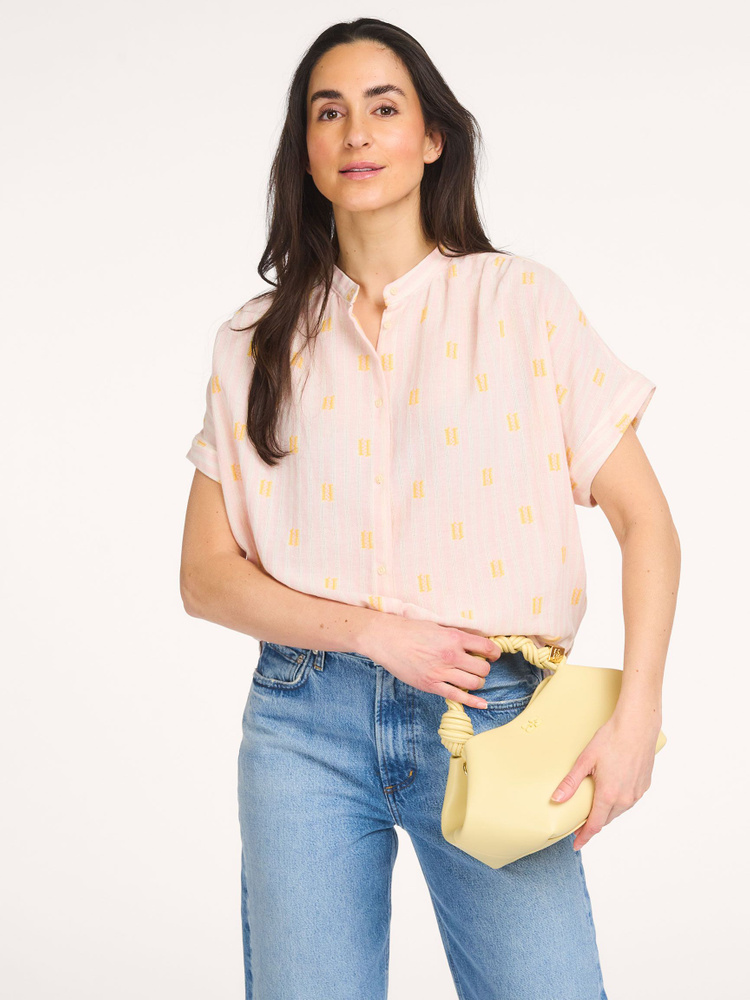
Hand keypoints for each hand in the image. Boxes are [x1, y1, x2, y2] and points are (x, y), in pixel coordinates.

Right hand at [357, 617, 501, 709]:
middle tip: (478, 666)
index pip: (486, 647)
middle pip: (483, 668)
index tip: (494, 655)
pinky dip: (473, 702)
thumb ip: (457, 635)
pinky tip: (482, 704)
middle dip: (484, 668)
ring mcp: (441, 672)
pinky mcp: (432, 685)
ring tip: (472, 678)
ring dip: (477, 682)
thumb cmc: (410, 630)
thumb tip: (475, 641)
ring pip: (474, 683)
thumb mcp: (438, 627)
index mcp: (454, 638)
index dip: (494, 652)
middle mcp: (451, 655)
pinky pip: (458, 696)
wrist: (387, 639)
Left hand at [549, 708, 662, 850]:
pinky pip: (629, 801)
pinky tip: (612, 793)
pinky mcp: (644, 785)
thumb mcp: (585, 760)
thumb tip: (556, 799)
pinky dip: (619, 802)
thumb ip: (571, 782)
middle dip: (593, 823)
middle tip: (580, 822)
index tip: (576, 844)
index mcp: (609, 795)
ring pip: (619, 811)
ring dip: (606, 812)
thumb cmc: (611, 739)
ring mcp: (637, 793)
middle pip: (606, 819)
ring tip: (594, 807)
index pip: (594, 825)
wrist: (637, 726)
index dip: (584, 837)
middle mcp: (625, 798)